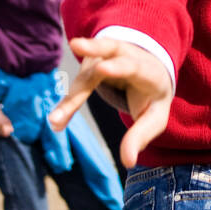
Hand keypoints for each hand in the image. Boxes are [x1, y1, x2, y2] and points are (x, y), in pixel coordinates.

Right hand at [48, 37, 173, 169]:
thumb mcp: (155, 117)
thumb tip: (128, 162)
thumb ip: (142, 135)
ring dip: (71, 98)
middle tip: (77, 47)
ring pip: (86, 73)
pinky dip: (67, 104)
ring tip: (55, 122)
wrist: (148, 71)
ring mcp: (106, 56)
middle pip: (109, 49)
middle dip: (93, 49)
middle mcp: (126, 56)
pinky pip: (77, 86)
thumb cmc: (151, 97)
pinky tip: (56, 123)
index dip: (118, 67)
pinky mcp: (90, 64)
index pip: (134, 66)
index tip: (101, 68)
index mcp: (149, 71)